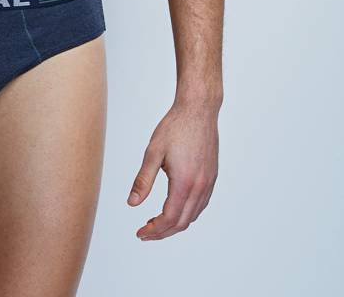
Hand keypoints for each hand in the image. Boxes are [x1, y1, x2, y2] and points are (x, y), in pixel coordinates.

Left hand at [126, 100, 218, 239]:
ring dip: (176, 224)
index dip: (154, 230)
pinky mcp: (211, 176)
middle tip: (145, 232)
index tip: (141, 233)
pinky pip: (201, 204)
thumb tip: (132, 203)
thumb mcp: (153, 152)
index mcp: (184, 182)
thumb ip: (143, 180)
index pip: (169, 218)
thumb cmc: (175, 127)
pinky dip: (187, 213)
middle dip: (163, 232)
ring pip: (193, 215)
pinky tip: (175, 208)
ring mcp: (208, 183)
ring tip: (157, 223)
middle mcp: (200, 187)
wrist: (198, 110)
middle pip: (182, 222)